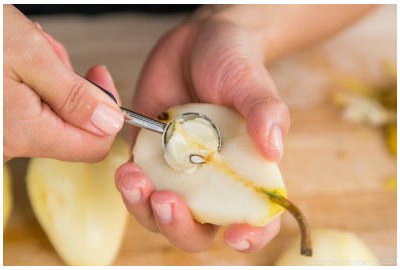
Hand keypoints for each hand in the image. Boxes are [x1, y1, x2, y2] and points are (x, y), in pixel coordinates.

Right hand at [3, 5, 123, 161]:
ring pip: (52, 116)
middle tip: (49, 53)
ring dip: (52, 81)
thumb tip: (110, 124)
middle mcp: (12, 145)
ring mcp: (3, 139)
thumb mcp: (34, 56)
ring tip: (26, 52)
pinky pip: (31, 111)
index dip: (107, 112)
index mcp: (26, 132)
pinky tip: (17, 64)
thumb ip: (74, 96)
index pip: (92, 146)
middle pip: (71, 128)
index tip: (98, 75)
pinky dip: (34, 85)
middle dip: (71, 88)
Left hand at [114, 12, 289, 251]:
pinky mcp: (146, 159)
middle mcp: (210, 185)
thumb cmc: (236, 63)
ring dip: (142, 206)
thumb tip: (274, 147)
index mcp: (246, 176)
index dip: (249, 237)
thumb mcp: (252, 83)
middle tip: (164, 200)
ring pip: (156, 214)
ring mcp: (175, 175)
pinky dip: (126, 183)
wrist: (198, 41)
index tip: (235, 237)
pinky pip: (134, 184)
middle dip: (178, 226)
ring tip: (132, 178)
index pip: (254, 221)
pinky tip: (124, 167)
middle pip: (195, 230)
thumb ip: (264, 113)